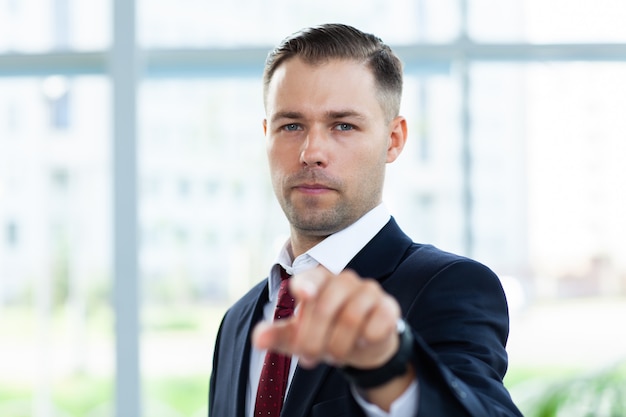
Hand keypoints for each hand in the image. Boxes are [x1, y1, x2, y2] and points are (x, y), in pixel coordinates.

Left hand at [252, 266, 400, 369]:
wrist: (361, 345)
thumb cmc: (324, 333)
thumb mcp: (298, 336)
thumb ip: (278, 335)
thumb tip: (258, 338)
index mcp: (319, 281)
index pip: (310, 279)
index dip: (306, 285)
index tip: (303, 294)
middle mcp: (344, 280)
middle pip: (326, 306)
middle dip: (314, 339)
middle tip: (309, 358)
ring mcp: (368, 291)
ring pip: (351, 318)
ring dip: (339, 345)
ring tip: (334, 356)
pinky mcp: (388, 306)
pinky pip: (378, 322)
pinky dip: (367, 339)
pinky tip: (362, 342)